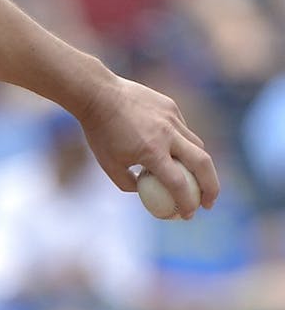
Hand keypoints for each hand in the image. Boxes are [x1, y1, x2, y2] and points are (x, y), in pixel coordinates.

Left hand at [76, 75, 218, 217]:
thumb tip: (146, 192)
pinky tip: (175, 151)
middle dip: (212, 188)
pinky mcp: (171, 106)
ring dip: (201, 166)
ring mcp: (172, 118)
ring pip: (198, 145)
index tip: (187, 215)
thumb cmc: (99, 132)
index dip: (187, 204)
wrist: (97, 94)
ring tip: (197, 179)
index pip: (179, 185)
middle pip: (204, 165)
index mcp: (152, 152)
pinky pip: (184, 130)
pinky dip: (185, 144)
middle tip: (208, 203)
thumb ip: (129, 183)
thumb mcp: (109, 164)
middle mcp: (167, 135)